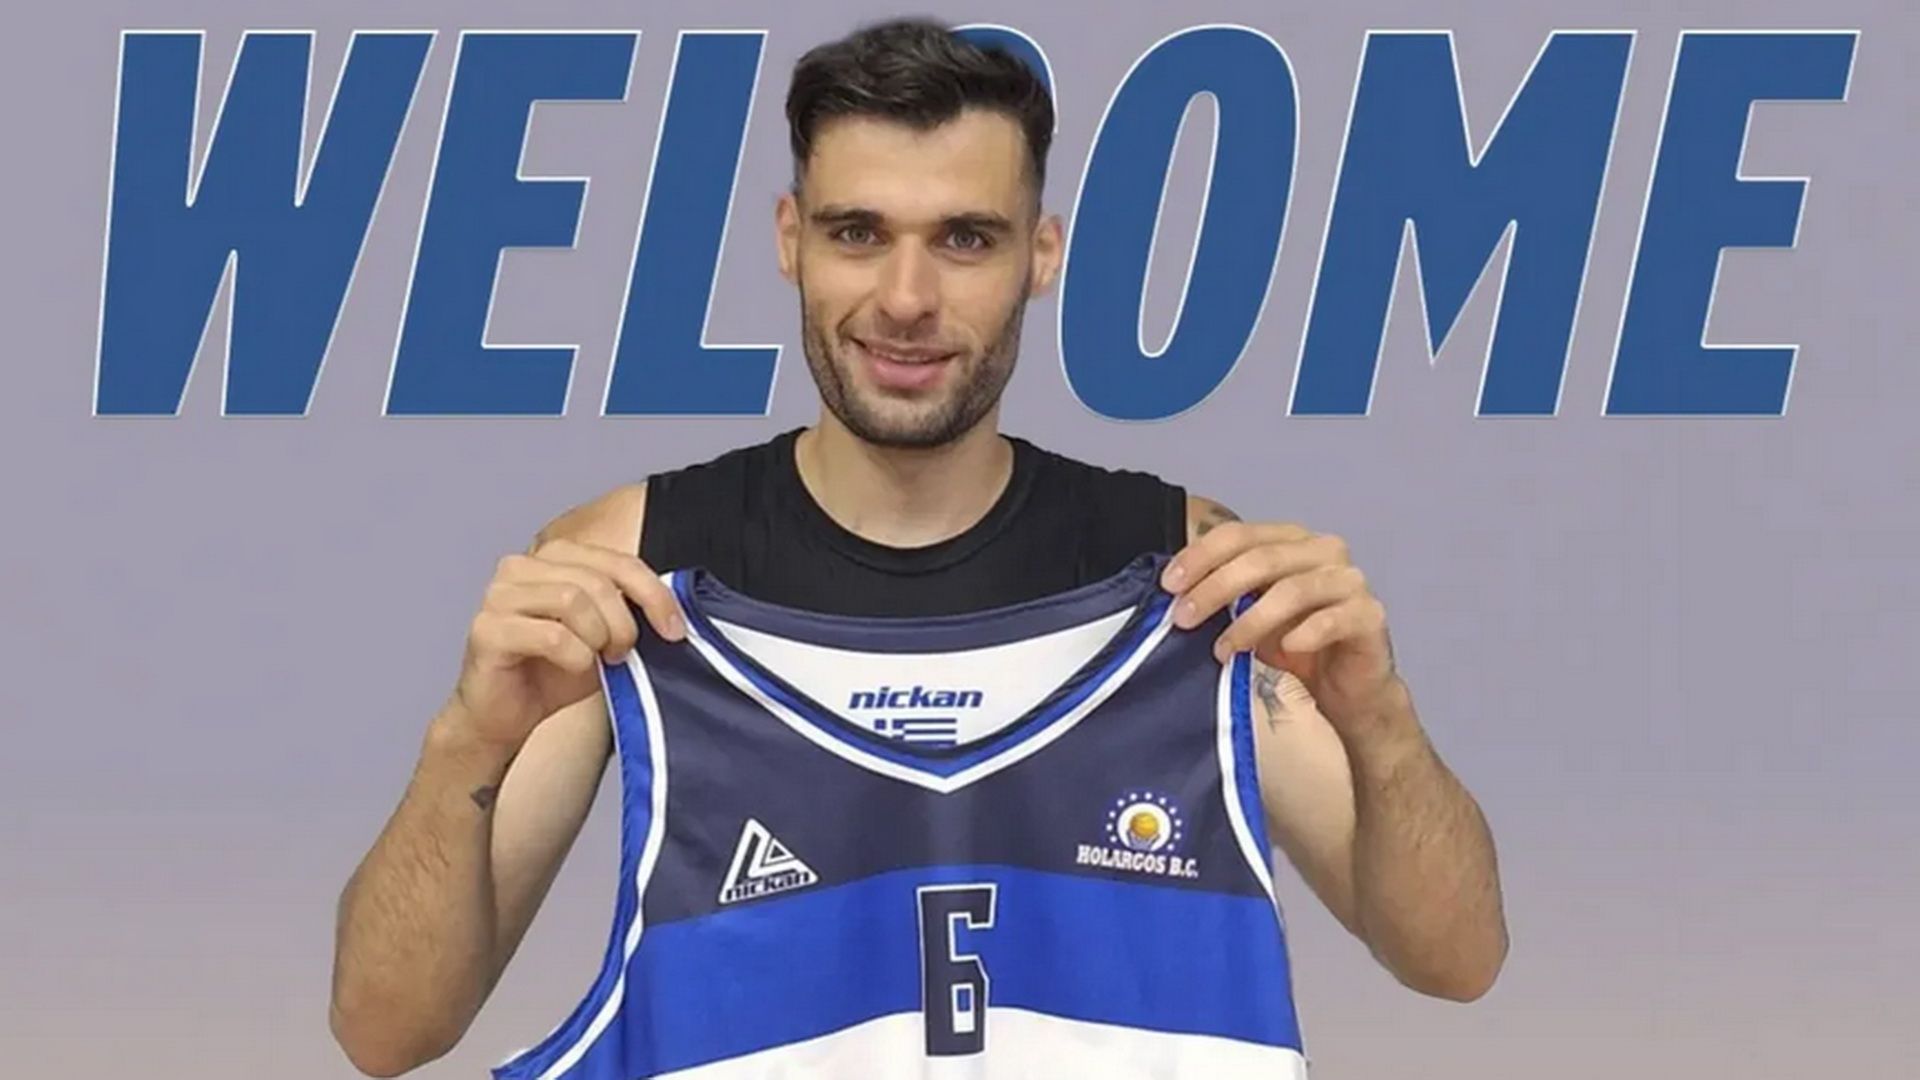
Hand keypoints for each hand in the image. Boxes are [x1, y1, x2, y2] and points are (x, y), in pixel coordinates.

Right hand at [449, 538, 683, 751]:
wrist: (506, 716)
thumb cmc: (552, 672)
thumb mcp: (604, 635)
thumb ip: (628, 610)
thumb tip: (670, 607)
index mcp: (553, 558)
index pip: (617, 560)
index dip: (653, 593)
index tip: (674, 628)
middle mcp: (521, 567)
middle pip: (596, 579)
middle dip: (623, 622)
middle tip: (624, 653)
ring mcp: (499, 595)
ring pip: (571, 598)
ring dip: (597, 637)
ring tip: (597, 660)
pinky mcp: (488, 629)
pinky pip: (552, 636)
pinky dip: (575, 657)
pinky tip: (573, 667)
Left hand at [1162, 515, 1399, 731]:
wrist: (1349, 691)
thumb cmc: (1297, 647)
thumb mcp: (1251, 616)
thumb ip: (1224, 596)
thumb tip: (1176, 594)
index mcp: (1292, 541)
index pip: (1239, 535)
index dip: (1200, 556)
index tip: (1170, 585)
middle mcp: (1324, 551)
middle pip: (1261, 559)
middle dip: (1215, 588)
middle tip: (1183, 618)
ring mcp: (1351, 581)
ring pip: (1292, 590)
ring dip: (1249, 621)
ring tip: (1222, 649)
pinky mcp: (1369, 615)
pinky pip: (1331, 620)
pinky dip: (1301, 635)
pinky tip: (1281, 652)